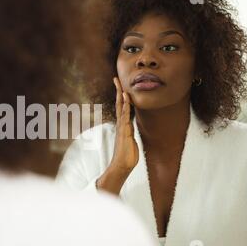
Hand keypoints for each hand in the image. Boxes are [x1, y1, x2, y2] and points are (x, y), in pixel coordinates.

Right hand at [96, 77, 138, 194]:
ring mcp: (122, 127)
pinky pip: (125, 115)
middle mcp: (121, 124)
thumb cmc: (126, 157)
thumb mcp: (130, 143)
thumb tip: (129, 130)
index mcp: (123, 126)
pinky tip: (126, 98)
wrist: (122, 166)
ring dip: (121, 95)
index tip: (121, 86)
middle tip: (116, 79)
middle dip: (118, 91)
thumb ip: (129, 135)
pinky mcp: (124, 131)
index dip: (122, 97)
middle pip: (119, 104)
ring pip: (121, 107)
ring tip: (120, 84)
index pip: (122, 108)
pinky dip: (126, 106)